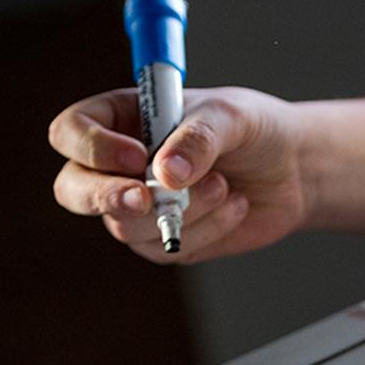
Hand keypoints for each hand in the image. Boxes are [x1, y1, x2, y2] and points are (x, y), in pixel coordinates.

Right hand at [49, 87, 308, 263]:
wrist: (293, 169)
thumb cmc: (255, 128)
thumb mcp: (231, 117)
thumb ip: (198, 138)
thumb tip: (166, 173)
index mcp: (122, 119)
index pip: (71, 133)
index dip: (92, 147)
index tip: (138, 155)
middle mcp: (119, 165)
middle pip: (73, 190)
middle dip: (107, 197)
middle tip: (148, 198)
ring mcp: (139, 207)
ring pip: (126, 225)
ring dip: (181, 210)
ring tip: (225, 185)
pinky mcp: (165, 239)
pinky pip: (166, 247)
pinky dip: (205, 229)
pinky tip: (234, 206)